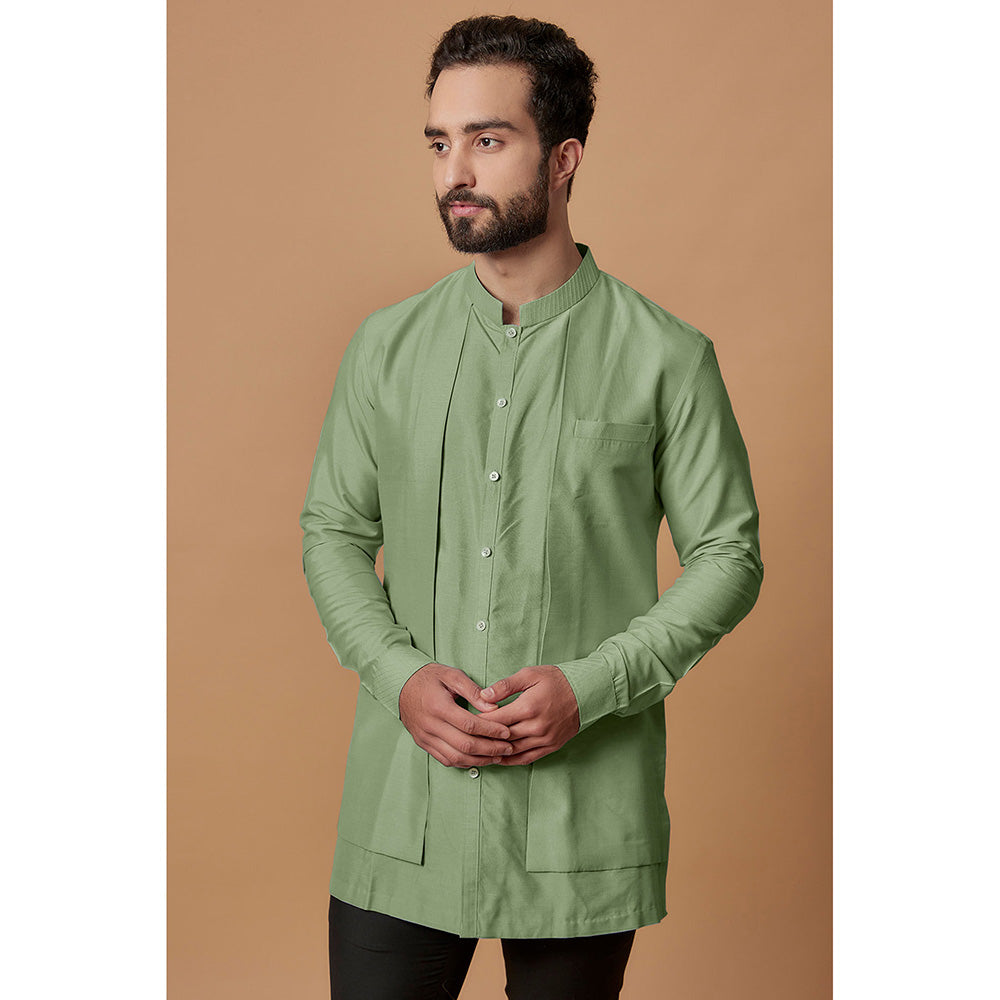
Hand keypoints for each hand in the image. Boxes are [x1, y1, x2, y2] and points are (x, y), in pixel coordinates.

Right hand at [399, 663, 517, 768]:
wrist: (401, 685)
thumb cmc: (429, 677)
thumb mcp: (451, 675)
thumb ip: (473, 690)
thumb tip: (493, 706)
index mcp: (439, 706)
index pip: (470, 724)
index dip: (491, 730)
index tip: (507, 732)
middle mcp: (430, 725)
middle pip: (465, 745)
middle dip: (490, 749)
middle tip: (508, 748)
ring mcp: (425, 737)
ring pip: (456, 757)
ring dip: (480, 760)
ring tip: (498, 756)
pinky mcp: (423, 743)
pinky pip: (446, 759)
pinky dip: (464, 762)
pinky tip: (479, 758)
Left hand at [476, 665, 580, 764]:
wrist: (585, 691)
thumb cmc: (556, 680)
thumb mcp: (529, 674)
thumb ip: (505, 685)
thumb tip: (483, 695)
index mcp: (528, 707)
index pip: (496, 719)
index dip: (479, 721)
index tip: (466, 721)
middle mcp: (536, 726)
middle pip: (502, 737)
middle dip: (484, 738)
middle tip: (468, 737)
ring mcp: (544, 738)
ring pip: (513, 751)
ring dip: (496, 752)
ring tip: (480, 750)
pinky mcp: (551, 746)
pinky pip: (528, 758)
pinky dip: (512, 760)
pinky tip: (500, 758)